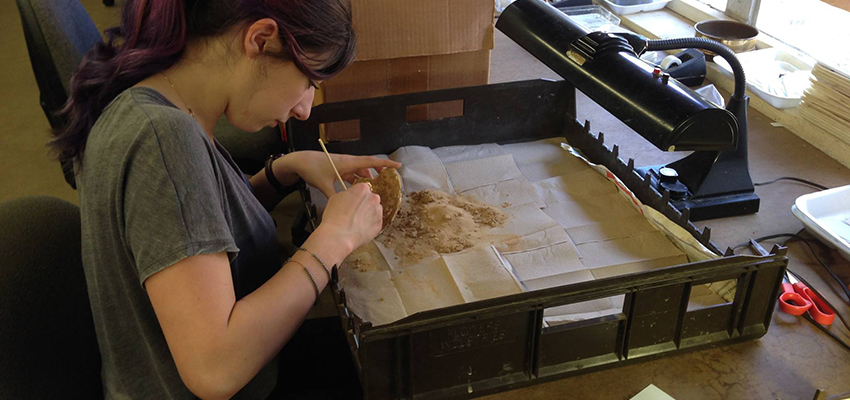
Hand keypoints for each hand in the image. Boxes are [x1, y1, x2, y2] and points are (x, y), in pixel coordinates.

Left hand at [280, 151, 400, 197]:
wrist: (300, 161)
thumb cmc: (313, 170)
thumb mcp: (324, 185)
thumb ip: (335, 196)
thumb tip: (343, 208)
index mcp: (348, 163)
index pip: (370, 162)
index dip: (385, 163)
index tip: (397, 165)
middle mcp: (348, 162)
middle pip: (368, 165)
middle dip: (379, 171)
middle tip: (388, 179)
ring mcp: (344, 164)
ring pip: (360, 170)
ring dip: (367, 177)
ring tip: (372, 188)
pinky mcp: (339, 168)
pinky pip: (353, 173)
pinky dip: (357, 180)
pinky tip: (357, 189)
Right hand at [316, 183, 382, 252]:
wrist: (339, 236)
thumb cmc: (334, 217)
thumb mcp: (335, 197)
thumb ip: (347, 194)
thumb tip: (350, 197)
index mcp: (363, 189)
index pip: (362, 189)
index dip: (356, 196)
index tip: (352, 201)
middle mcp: (373, 198)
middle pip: (370, 199)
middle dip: (363, 204)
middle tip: (353, 212)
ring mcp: (378, 212)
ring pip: (374, 210)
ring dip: (367, 214)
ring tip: (356, 222)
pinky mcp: (379, 224)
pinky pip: (375, 222)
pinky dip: (369, 225)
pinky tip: (359, 228)